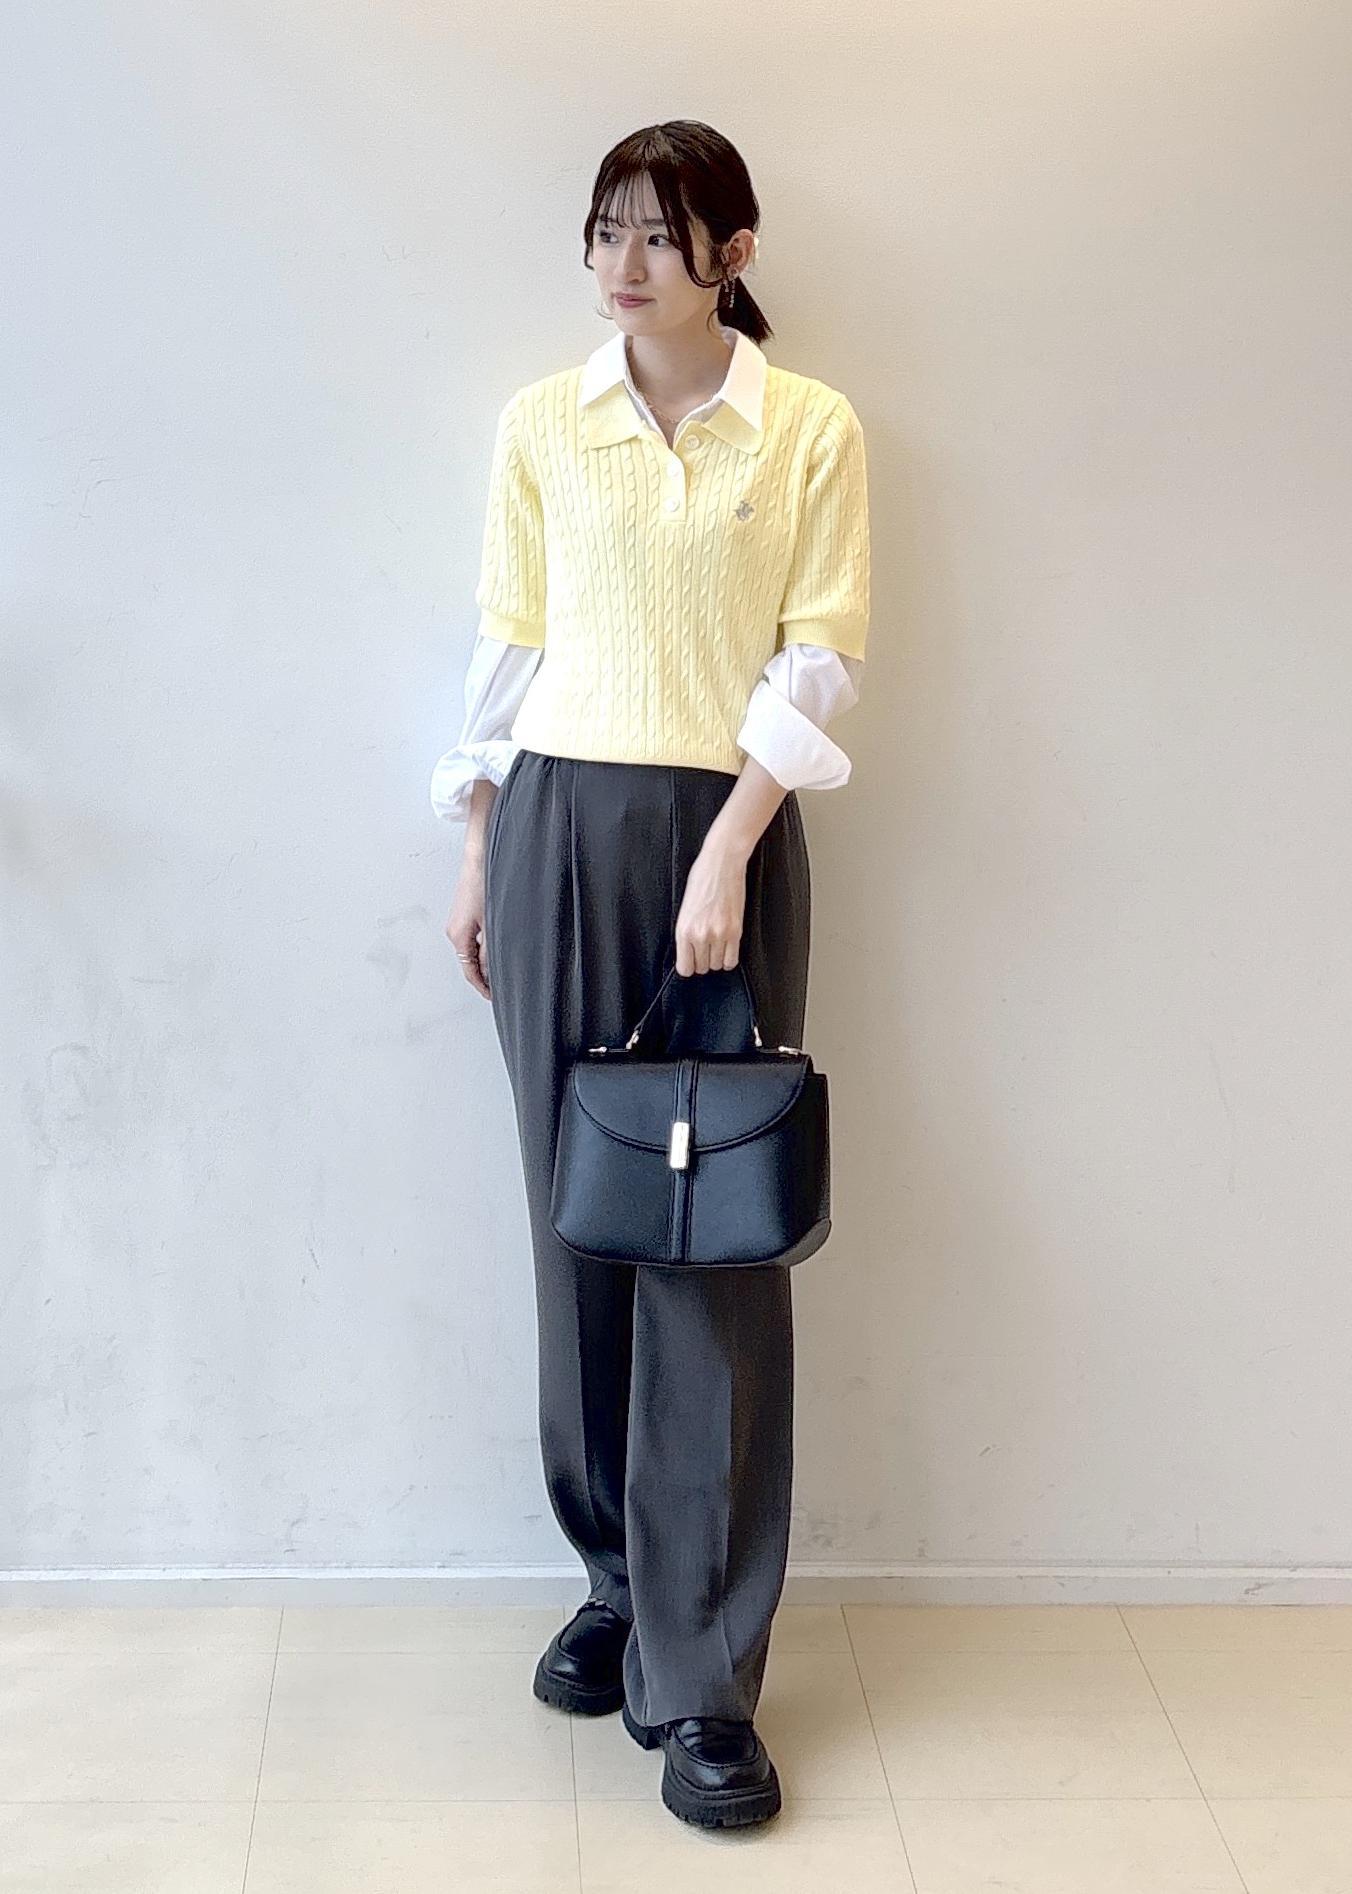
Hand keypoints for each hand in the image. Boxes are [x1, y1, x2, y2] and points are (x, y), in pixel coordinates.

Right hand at [445, 859, 490, 999]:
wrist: (480, 858)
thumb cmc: (485, 884)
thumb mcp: (492, 923)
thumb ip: (490, 950)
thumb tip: (489, 971)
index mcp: (458, 936)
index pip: (469, 971)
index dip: (482, 986)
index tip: (493, 996)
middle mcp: (454, 932)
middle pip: (469, 962)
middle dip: (484, 976)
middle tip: (502, 986)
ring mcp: (458, 923)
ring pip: (472, 950)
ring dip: (485, 961)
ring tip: (503, 969)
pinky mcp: (464, 915)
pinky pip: (473, 939)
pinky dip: (483, 948)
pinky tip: (497, 948)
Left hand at [674, 839, 748, 975]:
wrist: (721, 863)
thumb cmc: (701, 879)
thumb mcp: (685, 908)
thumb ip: (687, 932)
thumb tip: (690, 953)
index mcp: (683, 930)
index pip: (685, 967)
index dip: (689, 965)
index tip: (693, 960)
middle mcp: (700, 935)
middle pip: (701, 968)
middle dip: (703, 961)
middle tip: (706, 948)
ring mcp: (718, 934)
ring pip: (717, 965)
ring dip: (717, 959)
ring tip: (717, 945)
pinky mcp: (735, 931)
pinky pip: (732, 960)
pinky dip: (729, 958)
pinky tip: (727, 948)